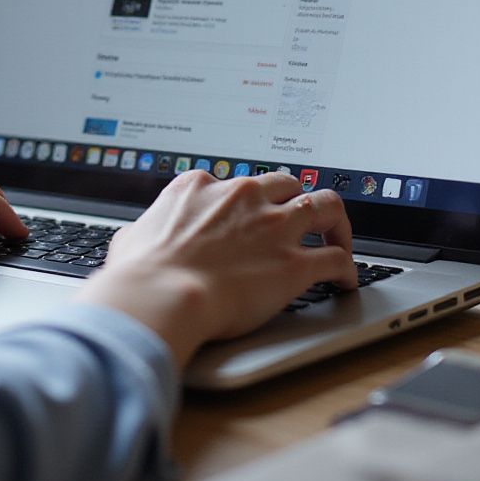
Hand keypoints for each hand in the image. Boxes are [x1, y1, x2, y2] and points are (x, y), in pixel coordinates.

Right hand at [76, 171, 355, 367]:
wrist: (161, 297)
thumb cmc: (141, 273)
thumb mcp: (132, 237)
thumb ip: (144, 231)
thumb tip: (138, 240)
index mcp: (202, 187)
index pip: (235, 184)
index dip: (245, 201)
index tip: (249, 215)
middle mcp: (243, 198)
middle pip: (286, 184)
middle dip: (295, 200)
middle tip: (299, 220)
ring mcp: (272, 227)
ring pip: (325, 206)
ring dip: (336, 222)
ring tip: (339, 238)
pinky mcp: (294, 264)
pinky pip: (336, 259)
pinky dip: (346, 268)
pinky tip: (346, 281)